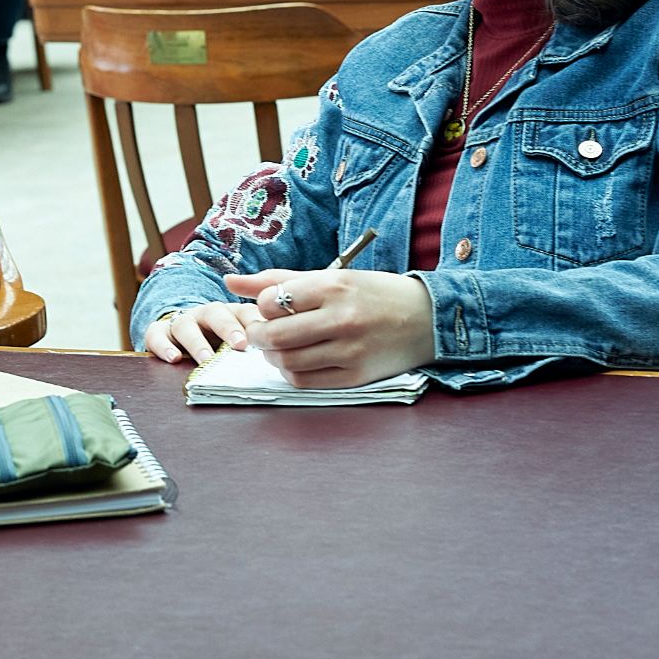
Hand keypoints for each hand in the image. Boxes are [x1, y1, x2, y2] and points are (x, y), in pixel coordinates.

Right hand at [141, 300, 263, 365]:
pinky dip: (163, 346)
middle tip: (240, 345)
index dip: (253, 322)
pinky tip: (173, 358)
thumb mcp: (240, 340)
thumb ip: (257, 342)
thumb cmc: (219, 341)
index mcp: (230, 313)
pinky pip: (157, 335)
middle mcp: (205, 314)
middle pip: (216, 313)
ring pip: (186, 325)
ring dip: (197, 342)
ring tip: (206, 360)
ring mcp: (182, 322)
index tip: (264, 335)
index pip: (244, 312)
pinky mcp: (159, 332)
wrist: (183, 333)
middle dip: (228, 328)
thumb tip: (283, 357)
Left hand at [223, 267, 435, 387]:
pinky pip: (307, 382)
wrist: (427, 318)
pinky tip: (297, 361)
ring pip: (288, 362)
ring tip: (278, 347)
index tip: (269, 309)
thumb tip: (230, 282)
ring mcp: (350, 350)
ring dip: (273, 357)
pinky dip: (292, 373)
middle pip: (276, 336)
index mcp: (333, 286)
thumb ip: (278, 279)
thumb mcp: (330, 276)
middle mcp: (341, 318)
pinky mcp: (356, 376)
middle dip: (258, 337)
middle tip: (261, 334)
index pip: (273, 301)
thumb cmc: (372, 293)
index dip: (262, 307)